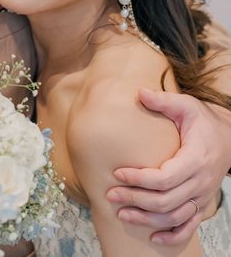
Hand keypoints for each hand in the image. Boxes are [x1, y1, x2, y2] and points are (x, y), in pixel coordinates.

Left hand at [106, 88, 230, 244]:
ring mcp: (201, 196)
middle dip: (135, 199)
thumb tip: (140, 92)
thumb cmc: (202, 120)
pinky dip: (172, 236)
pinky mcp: (200, 203)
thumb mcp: (186, 105)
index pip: (164, 178)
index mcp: (195, 159)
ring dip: (147, 219)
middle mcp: (200, 182)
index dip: (139, 179)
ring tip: (121, 214)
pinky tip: (152, 238)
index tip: (117, 173)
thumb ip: (163, 100)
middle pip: (165, 200)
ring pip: (174, 217)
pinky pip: (189, 227)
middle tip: (110, 194)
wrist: (228, 138)